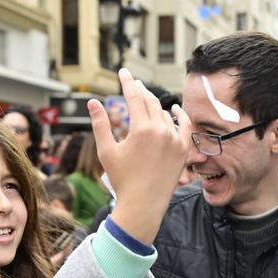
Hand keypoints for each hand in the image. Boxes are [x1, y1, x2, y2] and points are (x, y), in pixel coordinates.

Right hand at [89, 68, 194, 243]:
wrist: (143, 205)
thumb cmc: (122, 180)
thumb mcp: (106, 151)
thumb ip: (100, 124)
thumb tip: (92, 102)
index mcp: (141, 129)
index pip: (134, 97)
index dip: (127, 82)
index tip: (123, 72)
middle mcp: (161, 131)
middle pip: (150, 101)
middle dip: (140, 90)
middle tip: (133, 82)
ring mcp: (175, 140)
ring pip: (165, 114)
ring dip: (154, 105)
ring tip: (146, 99)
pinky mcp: (183, 150)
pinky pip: (184, 126)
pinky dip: (180, 116)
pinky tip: (174, 109)